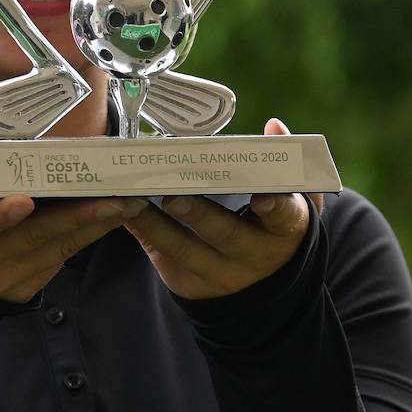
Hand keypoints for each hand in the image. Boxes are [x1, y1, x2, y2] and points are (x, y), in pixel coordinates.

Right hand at [0, 116, 147, 303]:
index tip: (21, 201)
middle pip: (27, 240)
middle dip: (71, 218)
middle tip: (112, 194)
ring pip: (51, 252)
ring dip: (91, 227)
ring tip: (127, 200)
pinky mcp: (21, 288)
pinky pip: (57, 261)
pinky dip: (85, 237)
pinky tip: (115, 214)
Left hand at [123, 118, 322, 300]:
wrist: (259, 284)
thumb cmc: (272, 226)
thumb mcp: (290, 201)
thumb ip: (286, 165)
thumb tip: (275, 127)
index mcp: (284, 231)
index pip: (284, 216)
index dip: (274, 205)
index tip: (261, 194)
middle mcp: (253, 256)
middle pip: (226, 236)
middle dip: (200, 215)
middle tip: (174, 194)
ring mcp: (220, 274)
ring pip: (186, 251)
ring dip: (156, 226)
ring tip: (132, 202)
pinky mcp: (190, 282)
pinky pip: (161, 257)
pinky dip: (141, 232)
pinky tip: (122, 210)